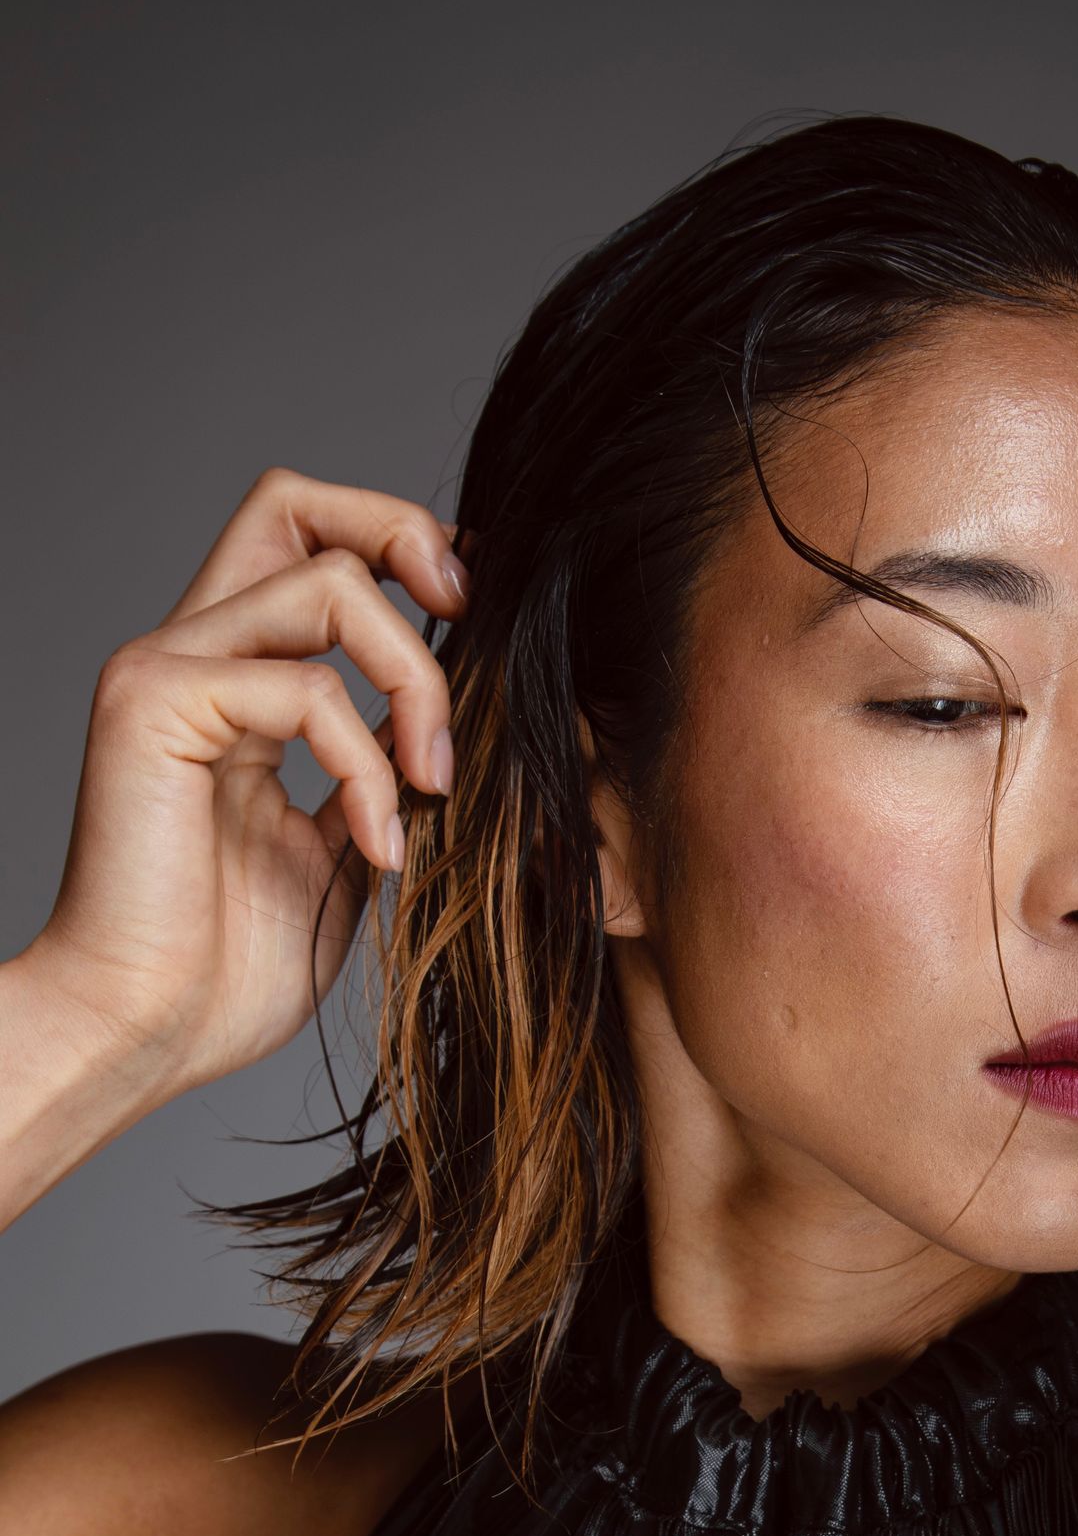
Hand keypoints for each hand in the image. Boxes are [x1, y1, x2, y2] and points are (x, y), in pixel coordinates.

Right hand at [24, 466, 470, 1096]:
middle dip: (406, 539)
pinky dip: (367, 766)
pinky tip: (378, 846)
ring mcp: (167, 669)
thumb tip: (451, 747)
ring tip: (434, 786)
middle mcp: (193, 652)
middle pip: (298, 504)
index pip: (309, 545)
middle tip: (470, 628)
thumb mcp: (339, 859)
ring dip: (416, 683)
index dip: (402, 549)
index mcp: (234, 679)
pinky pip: (306, 689)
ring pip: (328, 584)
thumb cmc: (225, 969)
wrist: (144, 1032)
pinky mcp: (153, 704)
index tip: (476, 622)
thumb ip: (378, 782)